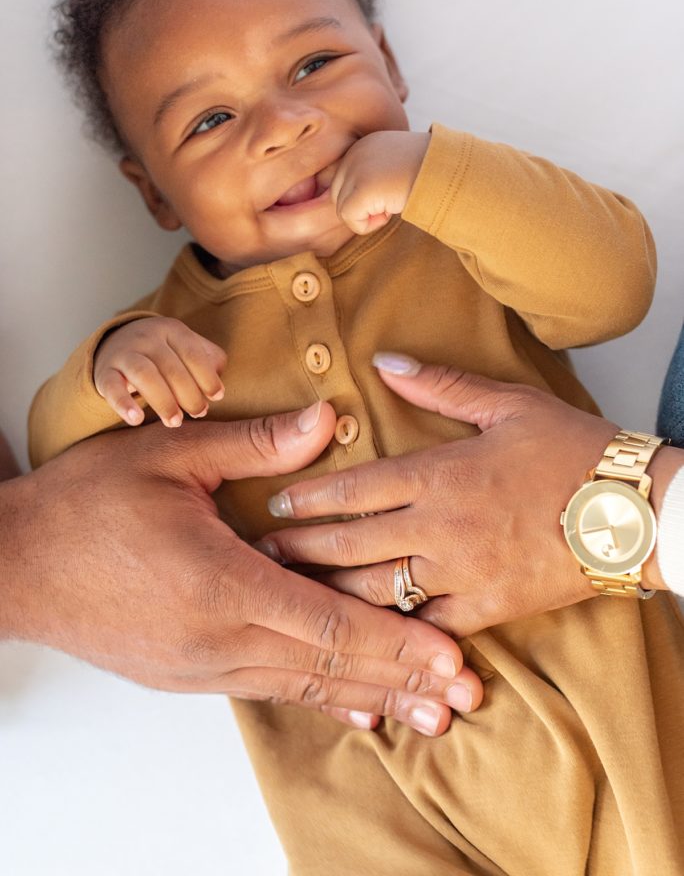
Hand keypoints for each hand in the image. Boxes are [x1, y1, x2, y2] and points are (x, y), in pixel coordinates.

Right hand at [0, 402, 481, 733]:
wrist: (19, 566)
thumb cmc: (89, 505)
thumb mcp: (171, 457)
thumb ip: (257, 444)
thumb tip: (327, 420)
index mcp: (220, 582)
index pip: (327, 621)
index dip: (395, 641)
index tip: (451, 655)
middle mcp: (218, 638)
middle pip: (328, 664)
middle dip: (402, 680)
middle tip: (464, 697)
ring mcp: (203, 665)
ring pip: (304, 686)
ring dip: (370, 697)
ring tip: (428, 716)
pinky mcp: (189, 674)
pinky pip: (269, 689)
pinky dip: (320, 698)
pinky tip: (357, 712)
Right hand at [94, 316, 226, 426]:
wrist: (117, 343)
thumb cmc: (165, 352)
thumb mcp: (187, 347)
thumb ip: (209, 361)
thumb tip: (218, 389)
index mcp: (171, 329)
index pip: (193, 353)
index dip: (207, 377)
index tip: (217, 397)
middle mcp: (146, 338)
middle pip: (171, 368)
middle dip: (188, 394)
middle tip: (199, 413)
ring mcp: (124, 353)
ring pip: (145, 375)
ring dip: (163, 401)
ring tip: (175, 422)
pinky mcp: (105, 372)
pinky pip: (112, 388)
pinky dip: (124, 404)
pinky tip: (136, 420)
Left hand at [254, 355, 634, 634]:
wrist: (632, 509)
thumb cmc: (571, 449)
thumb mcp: (507, 404)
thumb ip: (440, 384)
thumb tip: (386, 361)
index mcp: (440, 474)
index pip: (355, 488)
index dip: (309, 499)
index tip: (276, 506)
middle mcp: (440, 526)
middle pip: (351, 543)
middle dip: (299, 550)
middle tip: (261, 555)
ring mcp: (462, 572)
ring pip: (378, 590)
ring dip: (330, 593)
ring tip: (293, 595)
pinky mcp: (488, 607)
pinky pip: (427, 626)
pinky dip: (392, 632)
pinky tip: (362, 637)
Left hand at [331, 131, 429, 234]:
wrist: (448, 172)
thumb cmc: (429, 174)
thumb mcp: (394, 166)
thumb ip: (371, 176)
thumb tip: (350, 206)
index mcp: (362, 145)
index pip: (340, 180)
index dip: (361, 196)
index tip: (388, 192)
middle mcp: (354, 153)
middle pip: (337, 195)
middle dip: (361, 206)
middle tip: (391, 200)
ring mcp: (356, 170)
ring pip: (342, 209)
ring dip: (367, 216)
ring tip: (393, 204)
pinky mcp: (362, 189)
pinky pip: (350, 219)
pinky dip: (368, 225)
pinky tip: (390, 212)